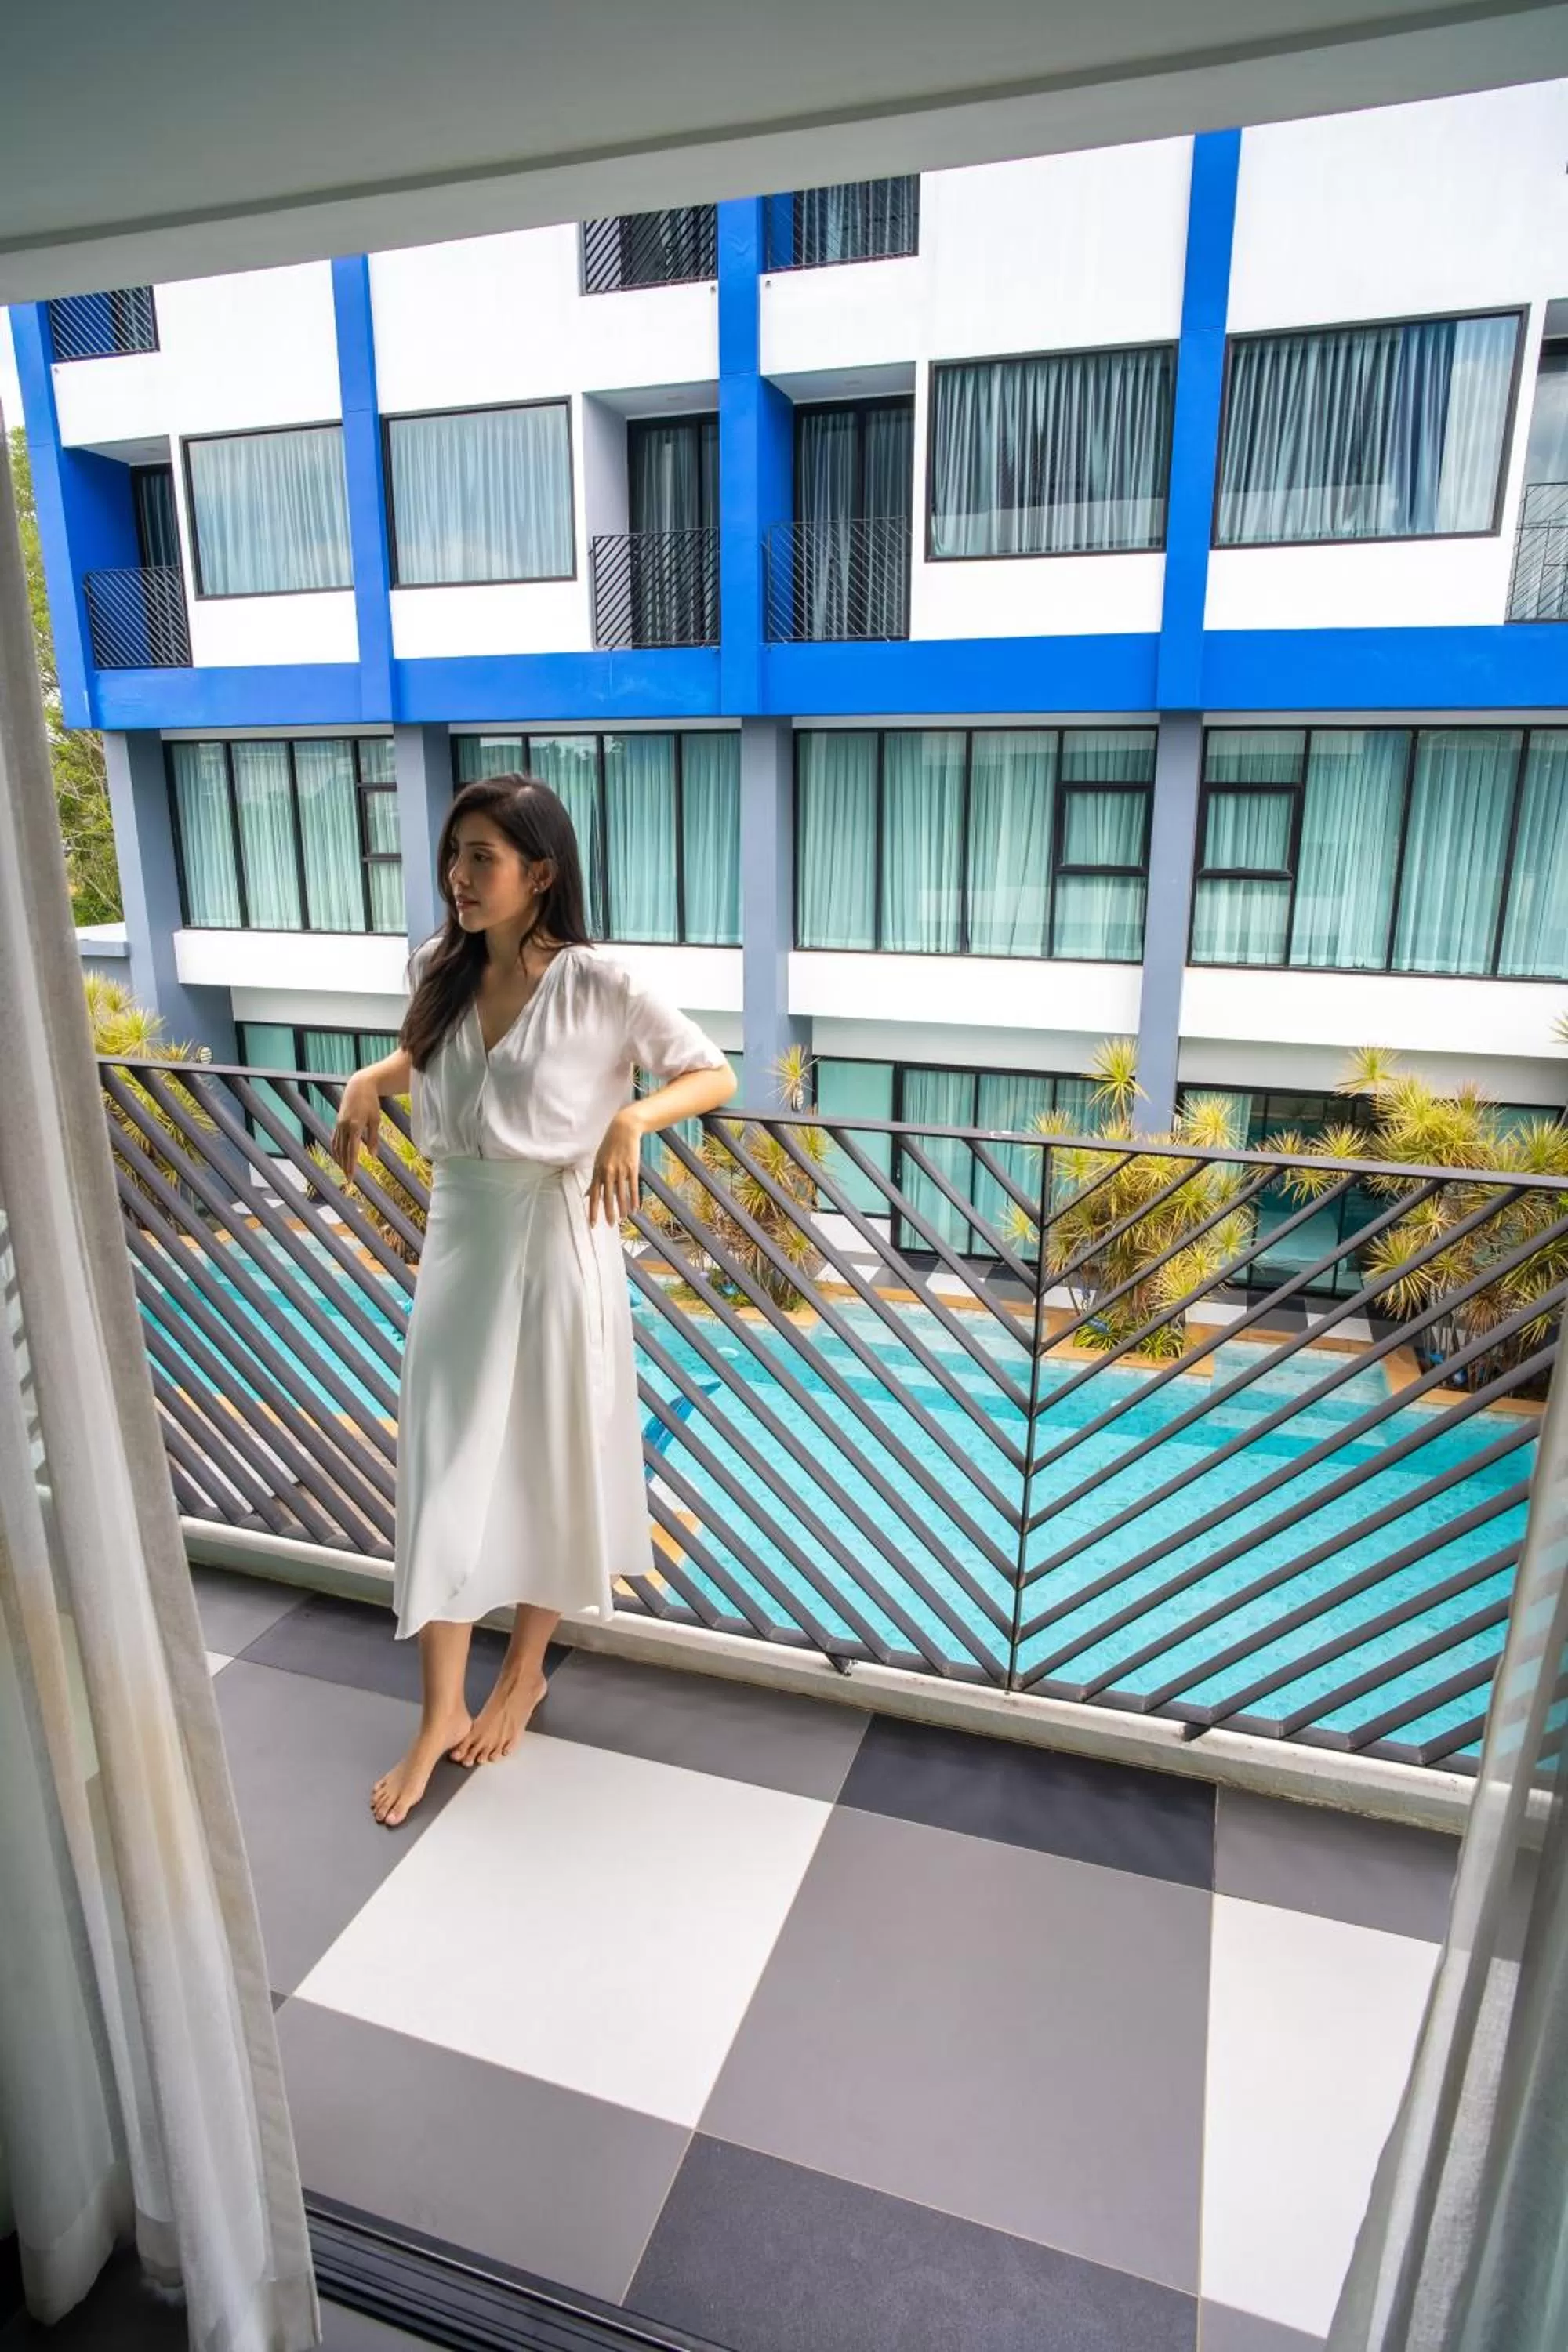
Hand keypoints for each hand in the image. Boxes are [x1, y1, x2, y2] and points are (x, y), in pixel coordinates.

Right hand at [330, 1071, 382, 1180]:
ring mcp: (338, 1124)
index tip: (351, 1177)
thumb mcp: (376, 1120)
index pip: (352, 1151)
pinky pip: (335, 1139)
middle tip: (348, 1180)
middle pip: (343, 1152)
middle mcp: (344, 1127)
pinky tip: (338, 1157)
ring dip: (340, 1160)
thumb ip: (374, 1139)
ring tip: (344, 1171)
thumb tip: (372, 1156)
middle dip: (345, 1166)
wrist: (358, 1086)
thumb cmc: (371, 1102)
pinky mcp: (337, 1122)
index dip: (351, 1165)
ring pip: (337, 1147)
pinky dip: (336, 1150)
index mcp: (355, 1126)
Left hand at [587, 1109, 642, 1227]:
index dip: (593, 1210)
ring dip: (622, 1208)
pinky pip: (632, 1187)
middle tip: (610, 1224)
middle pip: (607, 1197)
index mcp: (597, 1171)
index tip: (592, 1223)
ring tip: (623, 1219)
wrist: (624, 1129)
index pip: (594, 1195)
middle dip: (608, 1212)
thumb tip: (587, 1195)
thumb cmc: (609, 1146)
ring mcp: (620, 1170)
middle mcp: (607, 1172)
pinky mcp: (632, 1167)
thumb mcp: (598, 1161)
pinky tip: (635, 1209)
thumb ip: (594, 1180)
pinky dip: (634, 1199)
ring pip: (620, 1194)